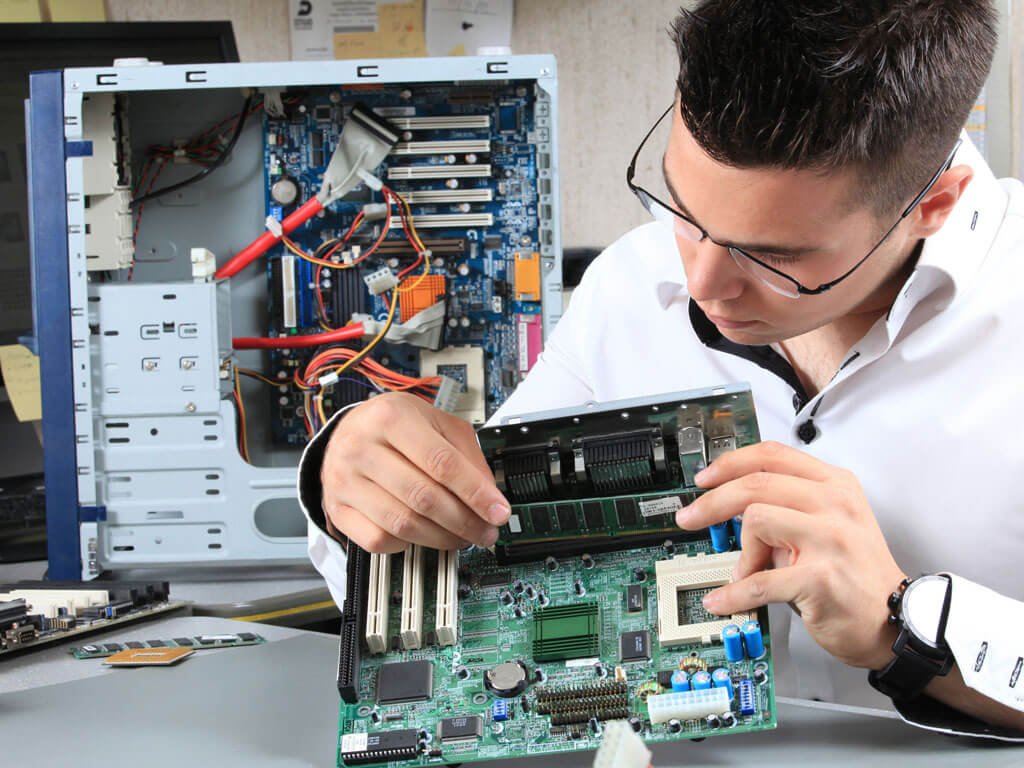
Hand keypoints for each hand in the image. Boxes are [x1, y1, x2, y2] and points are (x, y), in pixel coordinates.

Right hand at [320, 392, 510, 553]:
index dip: (475, 492)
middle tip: (485, 531)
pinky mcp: (337, 510)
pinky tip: (420, 533)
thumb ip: (467, 454)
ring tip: (460, 536)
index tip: (498, 512)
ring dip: (441, 538)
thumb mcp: (436, 421)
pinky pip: (378, 541)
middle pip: (424, 497)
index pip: (442, 463)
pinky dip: (405, 544)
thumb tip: (489, 496)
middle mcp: (362, 447)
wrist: (347, 432)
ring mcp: (345, 481)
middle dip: (464, 521)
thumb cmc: (394, 426)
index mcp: (391, 417)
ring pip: (403, 524)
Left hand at [675, 441, 904, 669]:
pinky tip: (722, 600)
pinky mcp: (820, 578)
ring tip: (746, 572)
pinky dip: (733, 594)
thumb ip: (787, 503)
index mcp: (834, 484)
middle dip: (712, 501)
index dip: (730, 463)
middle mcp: (834, 505)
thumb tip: (729, 502)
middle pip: (755, 483)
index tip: (704, 478)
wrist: (894, 619)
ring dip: (740, 551)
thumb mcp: (828, 522)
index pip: (772, 455)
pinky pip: (759, 581)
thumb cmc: (856, 572)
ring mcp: (830, 539)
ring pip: (756, 520)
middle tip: (690, 518)